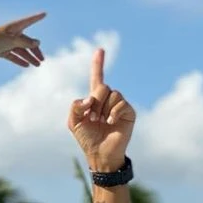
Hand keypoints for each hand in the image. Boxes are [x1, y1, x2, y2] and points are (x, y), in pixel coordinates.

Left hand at [0, 12, 45, 67]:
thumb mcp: (12, 41)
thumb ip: (26, 42)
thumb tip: (37, 43)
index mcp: (14, 27)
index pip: (28, 21)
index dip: (36, 18)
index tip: (44, 14)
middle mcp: (12, 34)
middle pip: (27, 42)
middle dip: (35, 50)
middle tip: (42, 59)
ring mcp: (7, 43)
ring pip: (21, 51)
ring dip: (29, 57)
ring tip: (37, 65)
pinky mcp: (2, 51)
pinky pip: (13, 56)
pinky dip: (19, 60)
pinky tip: (26, 65)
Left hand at [68, 48, 134, 169]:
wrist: (100, 153)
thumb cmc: (86, 138)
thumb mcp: (73, 122)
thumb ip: (75, 106)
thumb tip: (89, 98)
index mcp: (95, 99)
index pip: (97, 78)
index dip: (98, 64)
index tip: (100, 50)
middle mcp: (108, 99)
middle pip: (102, 86)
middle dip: (95, 101)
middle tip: (93, 118)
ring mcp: (119, 104)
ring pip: (112, 94)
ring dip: (103, 109)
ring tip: (102, 122)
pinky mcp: (129, 112)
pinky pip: (121, 103)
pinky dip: (113, 113)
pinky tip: (110, 122)